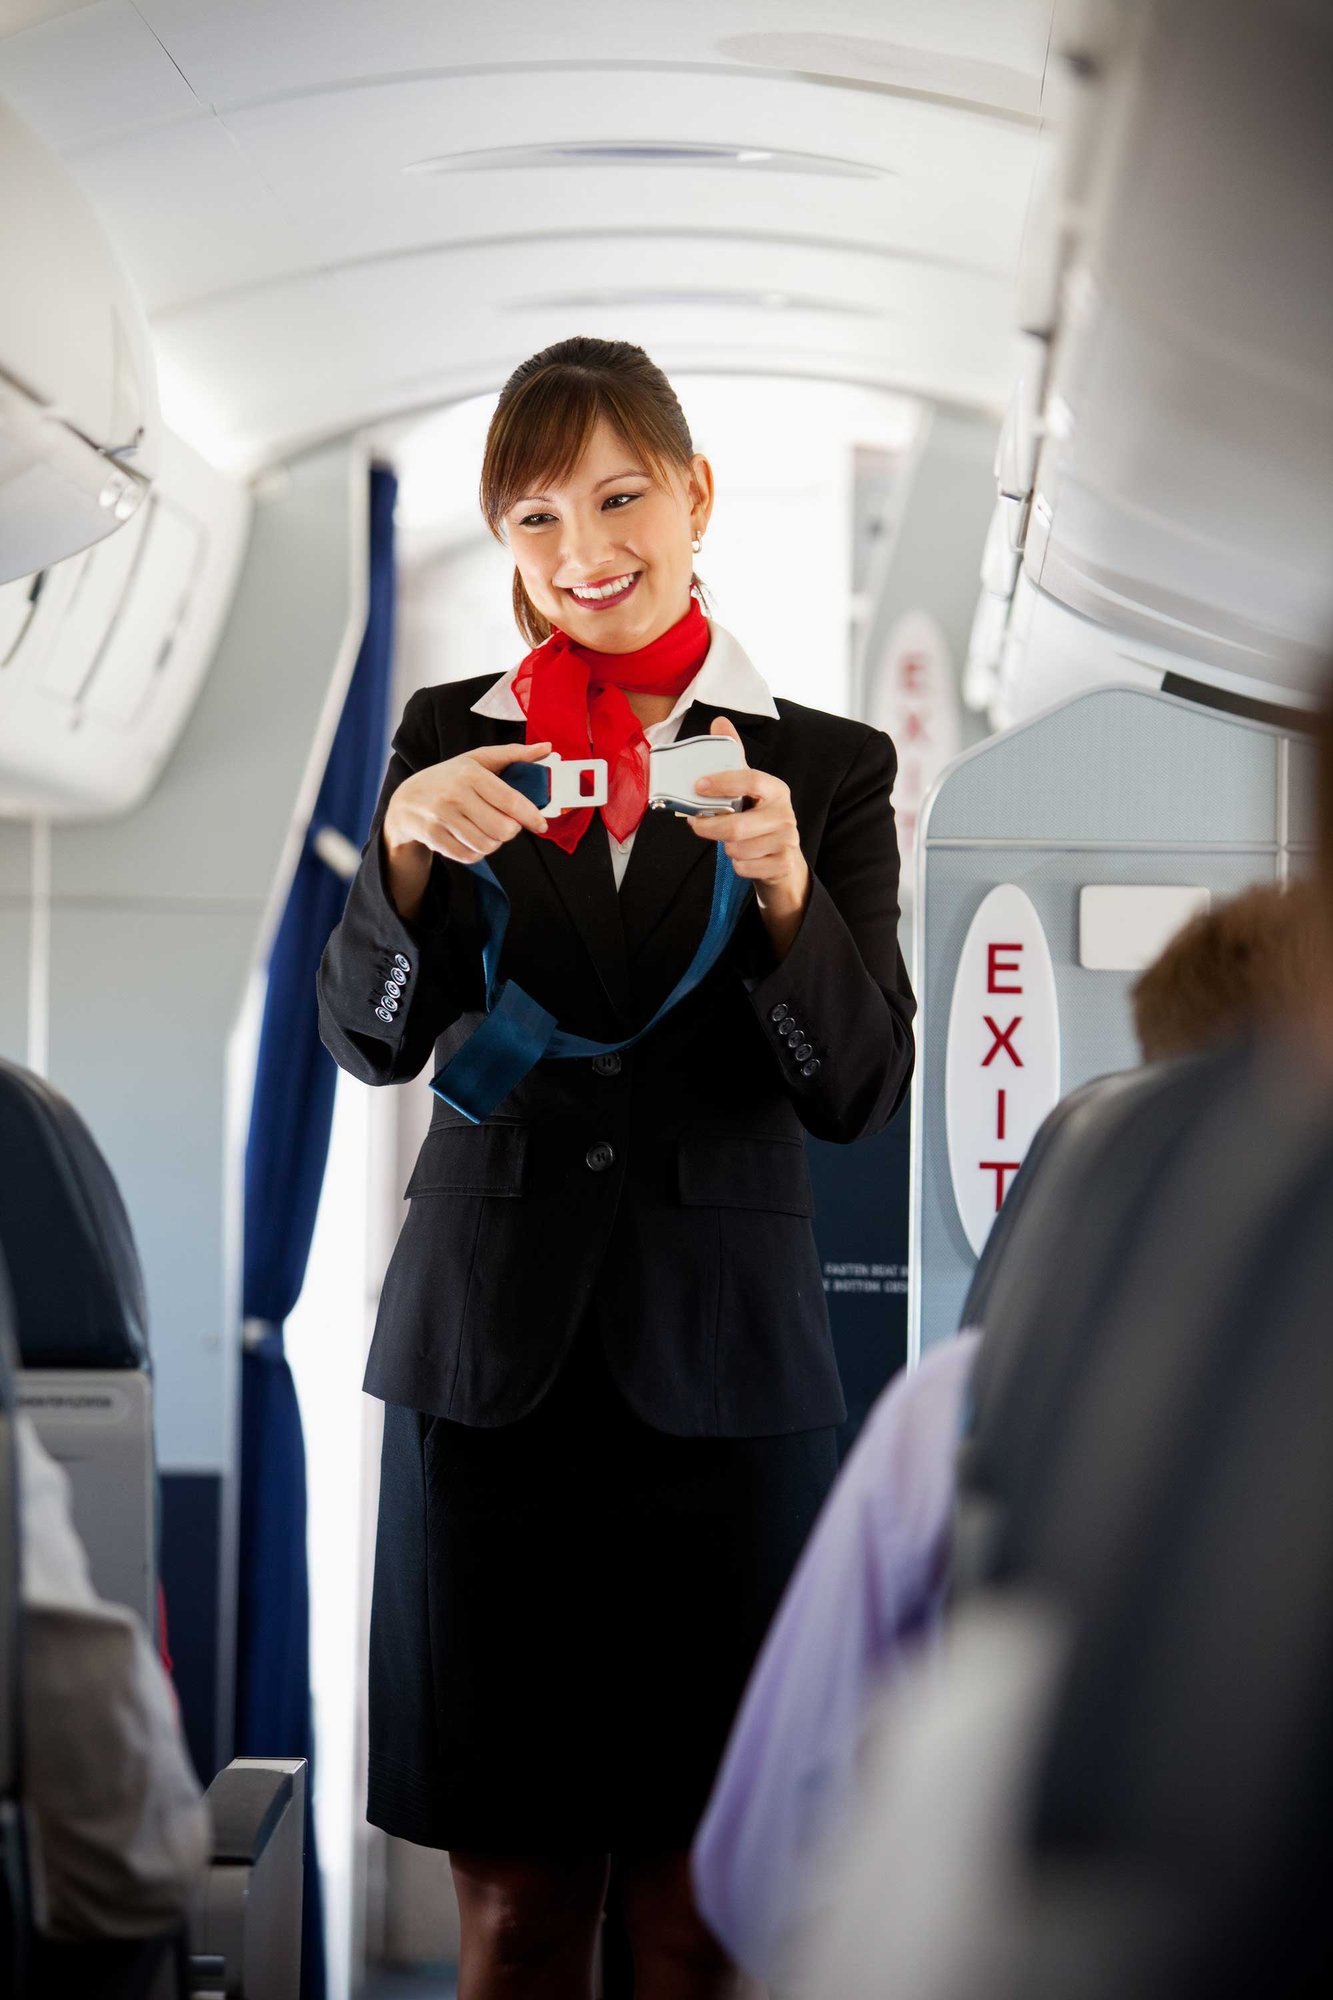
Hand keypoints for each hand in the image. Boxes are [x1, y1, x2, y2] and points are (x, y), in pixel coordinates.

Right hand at [384, 740, 553, 864]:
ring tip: (485, 829)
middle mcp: (455, 794)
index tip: (541, 824)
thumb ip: (514, 754)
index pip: (511, 801)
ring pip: (487, 846)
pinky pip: (469, 856)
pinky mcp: (433, 837)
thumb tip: (548, 747)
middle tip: (504, 823)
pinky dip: (476, 852)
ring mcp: (442, 817)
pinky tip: (470, 838)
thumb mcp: (478, 760)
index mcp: (470, 773)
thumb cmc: (450, 778)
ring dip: (493, 842)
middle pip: (503, 829)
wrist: (406, 800)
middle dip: (510, 830)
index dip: (532, 816)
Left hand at [688, 717, 810, 951]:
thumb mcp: (749, 789)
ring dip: (726, 848)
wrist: (784, 861)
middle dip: (710, 828)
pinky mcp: (783, 865)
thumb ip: (734, 759)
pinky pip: (745, 868)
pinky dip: (738, 866)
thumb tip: (719, 721)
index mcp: (776, 789)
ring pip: (737, 849)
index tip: (697, 786)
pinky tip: (746, 858)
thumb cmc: (760, 820)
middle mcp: (785, 813)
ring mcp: (787, 841)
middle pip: (737, 825)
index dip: (722, 782)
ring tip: (732, 843)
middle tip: (695, 824)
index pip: (750, 779)